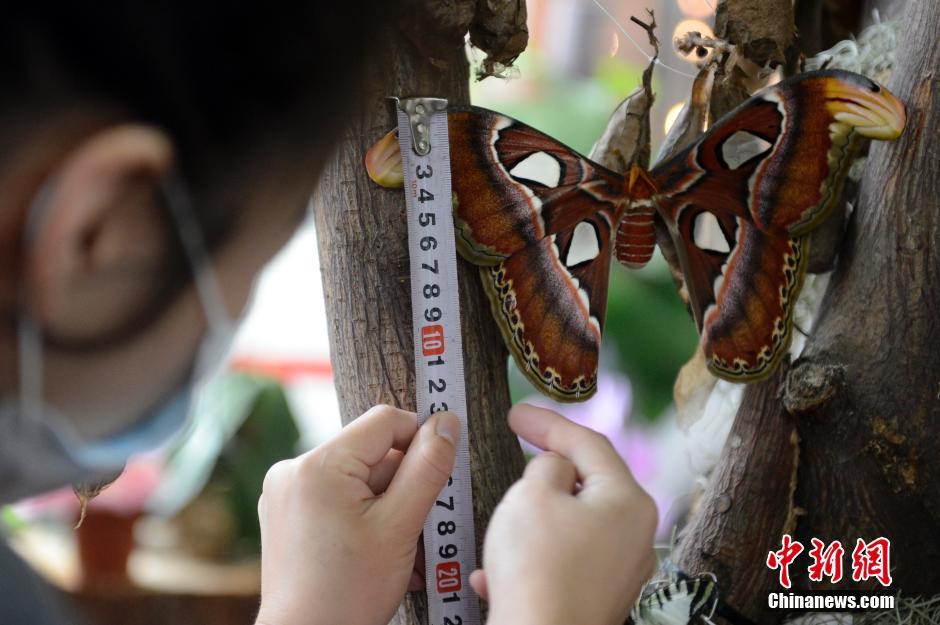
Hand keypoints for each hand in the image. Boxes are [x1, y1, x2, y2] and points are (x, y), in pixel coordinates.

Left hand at [255, 405, 459, 624]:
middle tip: (416, 530)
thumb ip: (427, 468)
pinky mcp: (287, 514)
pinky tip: (377, 552)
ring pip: (359, 478)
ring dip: (388, 506)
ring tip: (399, 551)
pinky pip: (338, 497)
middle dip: (403, 486)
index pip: (386, 421)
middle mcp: (294, 470)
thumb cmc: (349, 593)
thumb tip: (447, 422)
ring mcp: (286, 493)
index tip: (438, 474)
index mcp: (318, 464)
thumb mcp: (401, 526)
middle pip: (372, 453)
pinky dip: (364, 516)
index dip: (420, 441)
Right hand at [472, 404, 657, 624]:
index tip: (516, 413)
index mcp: (628, 500)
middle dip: (546, 472)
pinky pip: (562, 562)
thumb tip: (554, 470)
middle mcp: (634, 535)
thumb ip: (546, 466)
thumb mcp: (532, 493)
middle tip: (518, 451)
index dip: (548, 422)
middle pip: (588, 483)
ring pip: (572, 524)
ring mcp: (619, 570)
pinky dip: (532, 557)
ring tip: (504, 521)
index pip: (589, 442)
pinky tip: (496, 573)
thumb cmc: (538, 568)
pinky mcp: (598, 597)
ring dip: (534, 518)